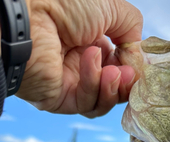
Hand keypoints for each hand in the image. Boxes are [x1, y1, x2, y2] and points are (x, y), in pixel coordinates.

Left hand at [17, 0, 142, 117]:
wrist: (29, 16)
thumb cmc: (63, 3)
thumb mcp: (110, 7)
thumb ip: (132, 28)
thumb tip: (138, 54)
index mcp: (91, 40)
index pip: (120, 64)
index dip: (133, 67)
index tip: (140, 65)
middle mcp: (81, 63)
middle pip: (115, 87)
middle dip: (127, 83)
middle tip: (130, 74)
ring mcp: (71, 83)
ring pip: (104, 100)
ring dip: (113, 87)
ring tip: (114, 72)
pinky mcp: (61, 99)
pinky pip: (87, 103)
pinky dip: (94, 85)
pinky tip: (91, 62)